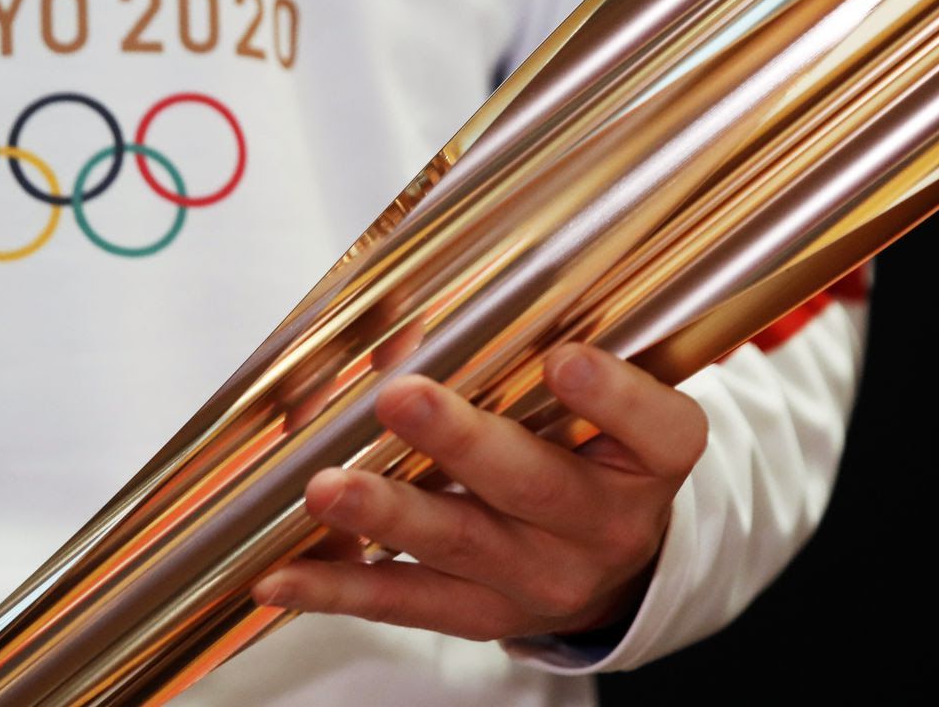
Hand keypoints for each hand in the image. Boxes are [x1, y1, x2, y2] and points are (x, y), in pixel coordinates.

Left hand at [251, 343, 708, 640]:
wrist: (610, 564)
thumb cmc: (591, 451)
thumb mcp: (593, 401)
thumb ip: (522, 353)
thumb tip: (399, 323)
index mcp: (652, 460)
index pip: (656, 428)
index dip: (611, 395)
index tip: (564, 358)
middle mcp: (605, 525)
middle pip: (534, 484)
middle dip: (461, 441)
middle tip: (401, 396)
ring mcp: (542, 578)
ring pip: (460, 545)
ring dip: (386, 513)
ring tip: (327, 488)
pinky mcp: (484, 616)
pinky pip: (405, 604)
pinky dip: (338, 588)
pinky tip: (282, 576)